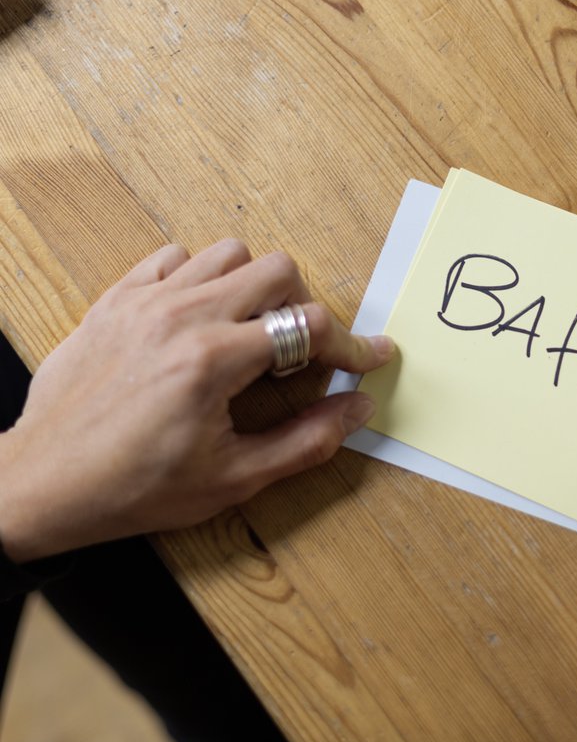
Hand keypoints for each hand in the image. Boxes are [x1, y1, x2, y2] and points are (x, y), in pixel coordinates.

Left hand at [0, 239, 392, 562]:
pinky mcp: (115, 300)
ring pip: (227, 252)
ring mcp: (144, 301)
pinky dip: (199, 276)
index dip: (352, 345)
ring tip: (249, 329)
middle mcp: (181, 316)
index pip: (308, 327)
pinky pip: (172, 257)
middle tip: (297, 351)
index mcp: (213, 361)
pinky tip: (198, 316)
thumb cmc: (133, 488)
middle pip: (276, 270)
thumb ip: (307, 440)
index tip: (370, 357)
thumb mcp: (233, 479)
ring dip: (253, 286)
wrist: (41, 485)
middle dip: (302, 308)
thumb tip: (358, 408)